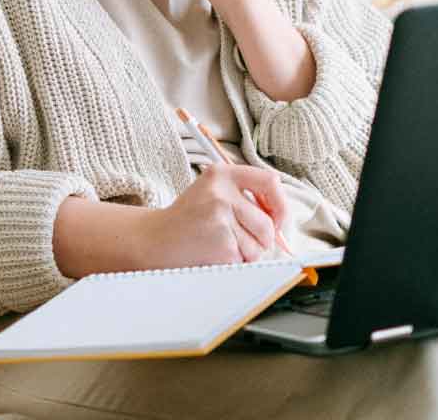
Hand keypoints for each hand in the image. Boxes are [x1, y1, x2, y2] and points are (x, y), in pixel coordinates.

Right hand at [136, 164, 287, 267]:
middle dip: (261, 239)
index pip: (270, 181)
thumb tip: (282, 223)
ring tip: (221, 245)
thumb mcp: (213, 193)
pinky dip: (235, 262)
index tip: (276, 219)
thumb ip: (246, 199)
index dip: (280, 204)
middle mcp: (221, 192)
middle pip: (267, 223)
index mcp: (221, 174)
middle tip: (236, 239)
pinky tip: (214, 253)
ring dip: (247, 253)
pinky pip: (245, 259)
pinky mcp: (221, 244)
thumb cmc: (188, 219)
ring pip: (259, 245)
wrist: (155, 239)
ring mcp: (220, 218)